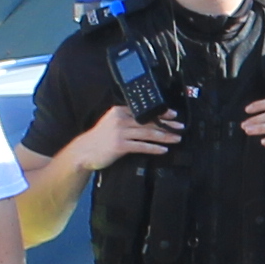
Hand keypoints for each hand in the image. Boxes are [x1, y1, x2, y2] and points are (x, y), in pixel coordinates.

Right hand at [63, 108, 185, 175]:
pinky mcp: (120, 146)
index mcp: (119, 111)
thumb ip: (126, 119)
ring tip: (176, 139)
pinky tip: (163, 150)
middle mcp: (120, 119)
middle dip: (167, 125)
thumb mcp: (111, 123)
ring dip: (164, 136)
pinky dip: (154, 148)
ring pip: (147, 133)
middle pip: (148, 122)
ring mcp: (120, 132)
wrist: (84, 152)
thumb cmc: (99, 139)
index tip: (173, 115)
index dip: (160, 113)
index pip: (144, 111)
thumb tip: (147, 122)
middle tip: (180, 127)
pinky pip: (141, 146)